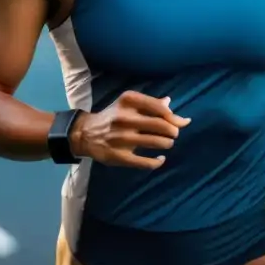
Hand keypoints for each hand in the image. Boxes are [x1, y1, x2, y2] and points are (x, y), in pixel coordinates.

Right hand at [70, 91, 190, 169]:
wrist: (85, 133)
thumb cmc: (112, 116)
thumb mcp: (128, 104)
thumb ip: (149, 104)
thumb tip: (170, 103)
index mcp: (128, 101)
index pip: (159, 108)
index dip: (174, 116)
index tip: (180, 122)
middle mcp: (125, 118)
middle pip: (160, 125)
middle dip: (173, 130)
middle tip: (173, 134)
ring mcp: (122, 138)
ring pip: (155, 142)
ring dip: (167, 143)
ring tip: (167, 143)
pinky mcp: (119, 156)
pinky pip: (145, 162)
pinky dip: (157, 162)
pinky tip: (161, 159)